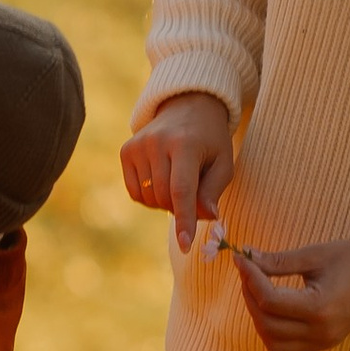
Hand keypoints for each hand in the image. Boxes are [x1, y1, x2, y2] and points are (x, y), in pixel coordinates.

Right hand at [120, 92, 235, 247]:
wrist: (187, 106)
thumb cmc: (210, 140)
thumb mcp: (223, 163)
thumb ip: (213, 192)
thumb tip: (206, 217)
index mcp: (185, 144)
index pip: (182, 191)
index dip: (184, 220)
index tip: (185, 244)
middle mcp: (157, 143)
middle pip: (165, 198)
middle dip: (180, 208)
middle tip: (195, 195)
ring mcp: (138, 146)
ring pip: (149, 198)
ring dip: (165, 202)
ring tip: (178, 180)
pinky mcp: (126, 150)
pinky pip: (135, 192)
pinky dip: (149, 196)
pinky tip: (161, 180)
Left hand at [232, 234, 349, 350]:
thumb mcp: (315, 255)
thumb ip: (278, 261)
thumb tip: (246, 256)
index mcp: (320, 308)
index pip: (269, 300)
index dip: (249, 278)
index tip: (242, 258)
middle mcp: (320, 332)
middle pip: (266, 323)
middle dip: (249, 295)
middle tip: (247, 271)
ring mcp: (322, 342)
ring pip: (272, 342)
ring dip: (257, 317)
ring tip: (257, 289)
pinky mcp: (323, 345)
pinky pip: (286, 350)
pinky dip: (271, 334)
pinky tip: (270, 310)